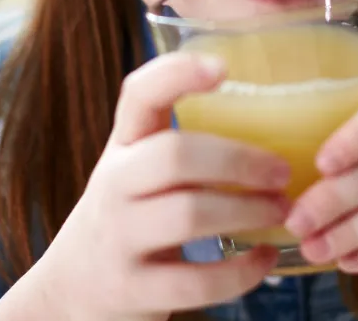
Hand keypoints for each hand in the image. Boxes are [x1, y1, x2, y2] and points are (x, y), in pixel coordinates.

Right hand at [38, 53, 291, 320]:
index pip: (138, 94)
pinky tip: (265, 258)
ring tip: (282, 211)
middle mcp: (113, 185)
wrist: (74, 290)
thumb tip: (280, 117)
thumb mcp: (140, 169)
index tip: (224, 67)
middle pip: (174, 155)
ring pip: (188, 215)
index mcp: (124, 145)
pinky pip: (196, 282)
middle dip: (239, 160)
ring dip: (248, 212)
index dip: (177, 74)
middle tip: (282, 171)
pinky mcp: (133, 289)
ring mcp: (119, 239)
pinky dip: (242, 272)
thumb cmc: (130, 214)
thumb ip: (187, 144)